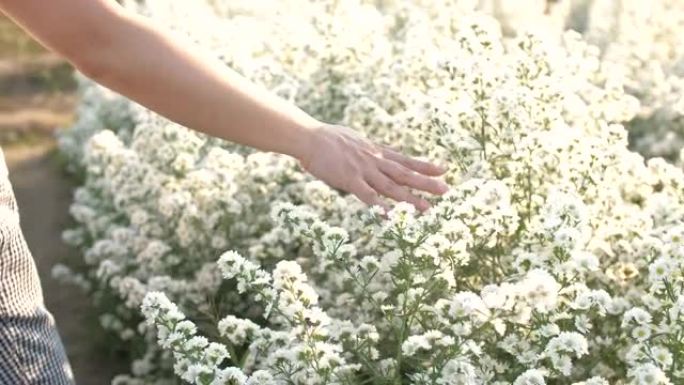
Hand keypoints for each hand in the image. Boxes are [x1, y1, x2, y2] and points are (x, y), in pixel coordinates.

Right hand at [297, 124, 447, 210]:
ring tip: (428, 209)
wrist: (309, 137)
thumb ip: (364, 150)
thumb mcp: (353, 140)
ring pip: (391, 187)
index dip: (424, 165)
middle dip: (426, 182)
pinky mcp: (349, 180)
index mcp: (374, 151)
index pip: (405, 159)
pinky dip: (380, 207)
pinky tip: (391, 216)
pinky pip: (368, 196)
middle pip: (404, 173)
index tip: (443, 169)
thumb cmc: (326, 139)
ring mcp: (363, 170)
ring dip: (410, 199)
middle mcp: (374, 161)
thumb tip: (370, 153)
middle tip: (446, 190)